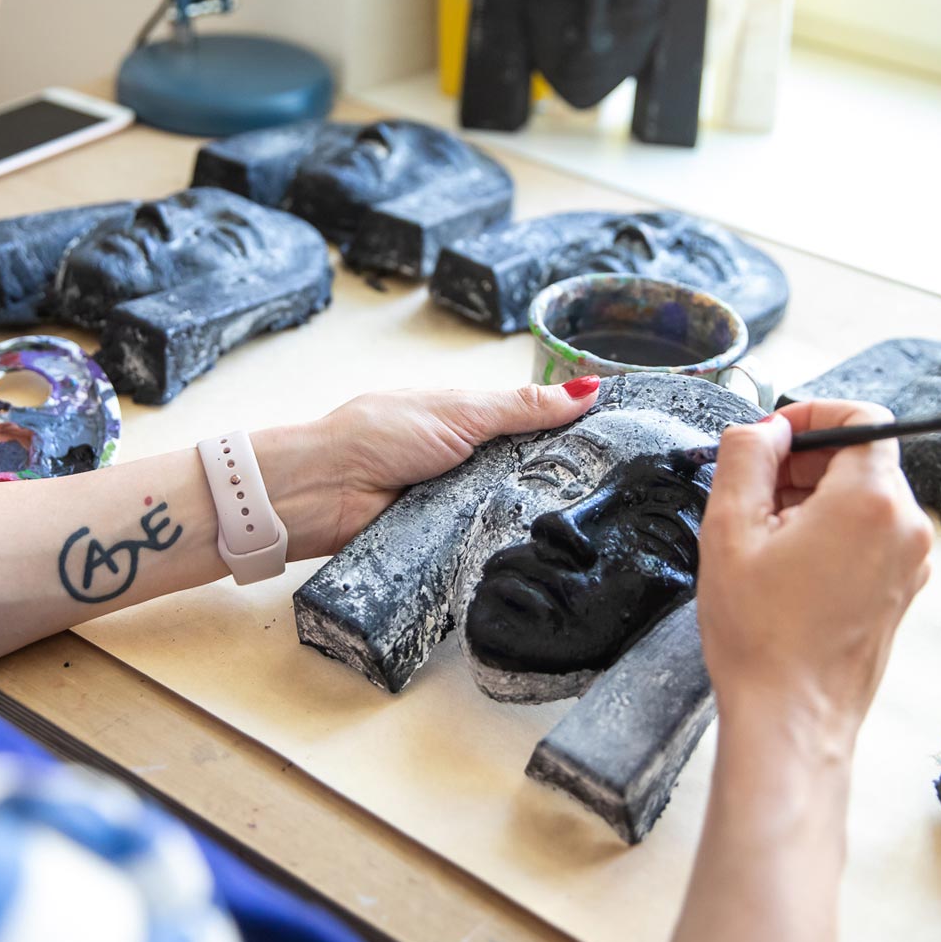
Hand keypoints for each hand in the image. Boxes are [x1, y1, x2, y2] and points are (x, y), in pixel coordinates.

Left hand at [259, 377, 601, 558]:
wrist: (323, 489)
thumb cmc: (378, 435)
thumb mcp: (461, 411)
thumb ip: (523, 407)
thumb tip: (586, 391)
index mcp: (467, 421)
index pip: (531, 428)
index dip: (569, 437)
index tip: (616, 446)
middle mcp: (463, 462)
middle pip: (524, 475)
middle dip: (553, 484)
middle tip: (604, 494)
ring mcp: (453, 503)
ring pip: (507, 513)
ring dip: (526, 516)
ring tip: (575, 526)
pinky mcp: (443, 542)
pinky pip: (482, 545)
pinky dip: (498, 545)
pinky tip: (529, 550)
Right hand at [696, 400, 932, 744]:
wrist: (791, 717)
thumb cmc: (761, 635)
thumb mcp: (729, 529)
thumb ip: (746, 457)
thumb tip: (763, 428)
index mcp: (870, 500)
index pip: (862, 416)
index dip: (812, 413)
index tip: (773, 435)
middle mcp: (904, 526)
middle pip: (861, 457)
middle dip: (803, 462)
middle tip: (751, 491)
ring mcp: (910, 562)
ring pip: (862, 497)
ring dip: (812, 498)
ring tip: (762, 538)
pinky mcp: (901, 589)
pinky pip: (868, 534)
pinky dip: (829, 531)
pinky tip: (784, 565)